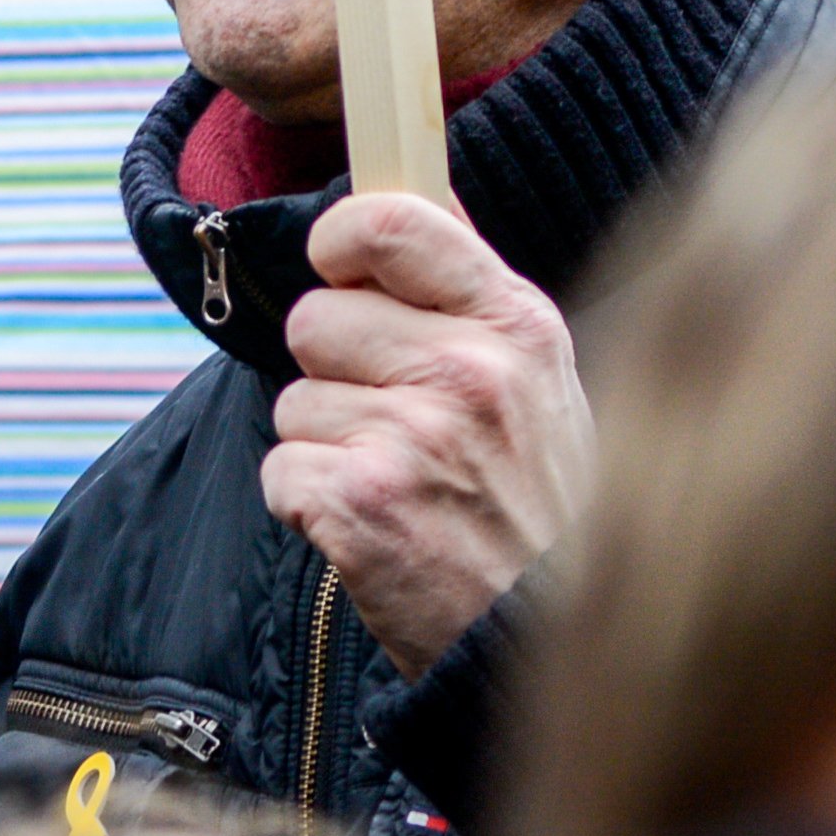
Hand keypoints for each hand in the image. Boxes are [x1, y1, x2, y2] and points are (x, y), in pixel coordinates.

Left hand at [261, 190, 587, 678]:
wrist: (556, 647)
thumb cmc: (544, 511)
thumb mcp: (542, 385)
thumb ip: (472, 289)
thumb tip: (411, 188)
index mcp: (518, 328)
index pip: (392, 221)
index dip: (342, 239)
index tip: (339, 264)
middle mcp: (469, 373)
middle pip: (316, 318)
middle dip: (336, 374)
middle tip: (400, 431)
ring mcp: (413, 439)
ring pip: (293, 401)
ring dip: (326, 449)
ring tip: (403, 491)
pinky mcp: (361, 505)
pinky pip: (279, 472)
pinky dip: (310, 508)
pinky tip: (375, 533)